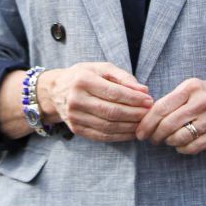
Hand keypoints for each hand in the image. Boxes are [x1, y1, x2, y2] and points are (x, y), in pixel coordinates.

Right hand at [38, 62, 152, 142]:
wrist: (56, 91)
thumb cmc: (83, 76)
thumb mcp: (101, 68)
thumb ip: (123, 77)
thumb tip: (143, 90)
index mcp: (83, 81)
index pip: (114, 93)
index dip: (134, 99)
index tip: (149, 100)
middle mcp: (76, 100)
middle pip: (112, 112)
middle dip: (135, 114)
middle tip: (149, 113)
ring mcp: (75, 117)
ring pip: (108, 126)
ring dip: (130, 127)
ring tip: (143, 123)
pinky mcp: (76, 129)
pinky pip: (102, 136)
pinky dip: (120, 136)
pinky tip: (131, 132)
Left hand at [136, 78, 205, 154]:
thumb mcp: (193, 87)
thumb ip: (173, 99)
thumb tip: (146, 116)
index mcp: (191, 88)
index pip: (161, 107)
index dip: (147, 123)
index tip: (140, 132)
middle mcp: (201, 102)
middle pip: (168, 124)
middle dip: (155, 135)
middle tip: (151, 139)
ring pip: (179, 138)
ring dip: (168, 142)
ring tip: (166, 140)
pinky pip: (192, 147)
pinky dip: (181, 149)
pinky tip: (180, 145)